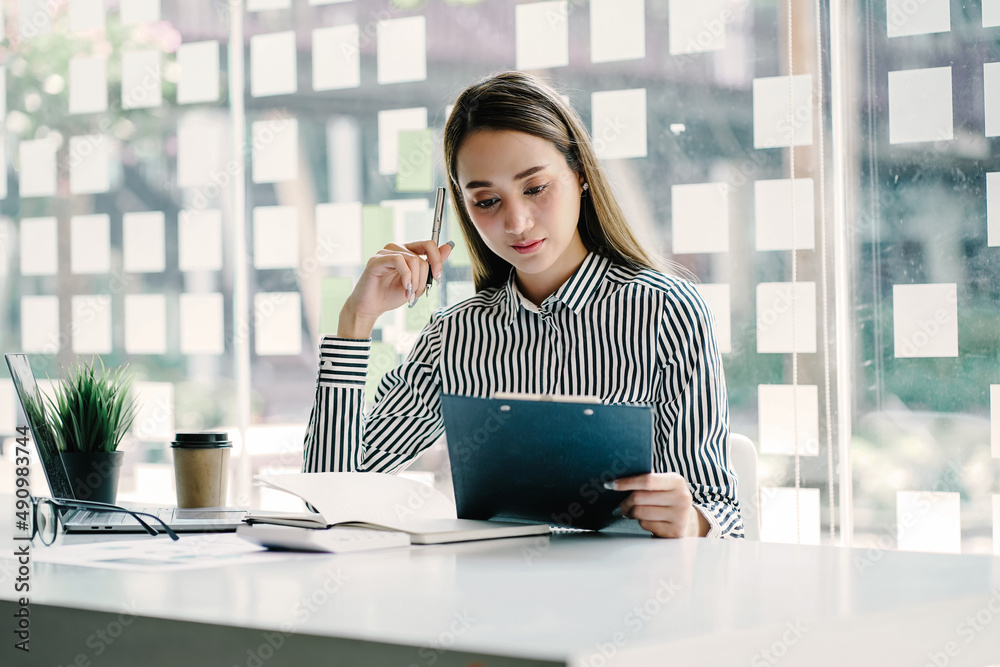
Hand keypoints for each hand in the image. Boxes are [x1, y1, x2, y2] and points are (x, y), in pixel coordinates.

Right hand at [339, 240, 453, 337]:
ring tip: (409, 295)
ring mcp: (386, 252)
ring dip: (416, 282)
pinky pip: (399, 261)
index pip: (429, 244)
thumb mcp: (417, 282)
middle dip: (426, 278)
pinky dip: (406, 277)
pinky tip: (404, 289)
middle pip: (424, 255)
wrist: (372, 307)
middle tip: (419, 293)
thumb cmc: (391, 295)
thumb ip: (431, 266)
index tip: (438, 278)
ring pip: (414, 260)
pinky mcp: (377, 260)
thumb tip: (448, 246)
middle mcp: (397, 248)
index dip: (438, 260)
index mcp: (408, 251)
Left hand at [612, 472, 708, 537]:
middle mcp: (681, 498)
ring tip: (633, 512)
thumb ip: (647, 481)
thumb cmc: (668, 499)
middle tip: (622, 504)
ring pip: (640, 512)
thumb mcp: (664, 485)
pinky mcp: (674, 531)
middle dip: (625, 502)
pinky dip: (642, 523)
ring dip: (631, 513)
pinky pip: (646, 525)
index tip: (612, 485)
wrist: (687, 520)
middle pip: (639, 497)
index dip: (627, 482)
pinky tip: (647, 520)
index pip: (647, 480)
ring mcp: (679, 516)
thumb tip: (618, 481)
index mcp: (676, 481)